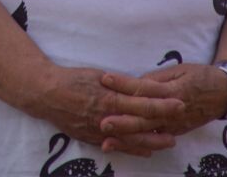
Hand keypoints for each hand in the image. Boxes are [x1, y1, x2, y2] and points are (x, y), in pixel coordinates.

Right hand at [27, 64, 183, 153]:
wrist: (46, 94)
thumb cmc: (72, 79)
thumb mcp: (97, 75)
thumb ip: (119, 84)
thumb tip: (140, 88)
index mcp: (109, 99)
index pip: (142, 104)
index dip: (163, 105)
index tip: (180, 104)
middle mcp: (106, 118)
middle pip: (140, 126)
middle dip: (161, 128)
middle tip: (180, 130)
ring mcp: (99, 131)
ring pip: (130, 140)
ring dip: (150, 142)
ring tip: (167, 143)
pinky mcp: (91, 138)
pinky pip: (116, 146)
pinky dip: (132, 149)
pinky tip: (144, 150)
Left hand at [99, 63, 226, 143]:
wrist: (224, 93)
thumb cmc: (199, 76)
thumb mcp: (179, 70)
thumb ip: (156, 78)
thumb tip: (134, 83)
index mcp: (172, 91)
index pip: (144, 87)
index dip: (124, 84)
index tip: (105, 79)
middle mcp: (172, 111)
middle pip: (144, 116)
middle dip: (122, 120)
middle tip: (102, 121)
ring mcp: (174, 125)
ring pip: (148, 133)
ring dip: (127, 138)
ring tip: (107, 140)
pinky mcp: (175, 132)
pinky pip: (154, 140)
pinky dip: (138, 145)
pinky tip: (123, 147)